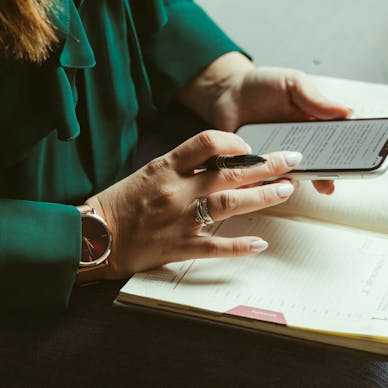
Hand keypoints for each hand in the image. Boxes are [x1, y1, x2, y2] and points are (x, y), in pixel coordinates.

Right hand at [86, 130, 302, 278]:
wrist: (95, 236)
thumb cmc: (120, 203)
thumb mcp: (148, 173)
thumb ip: (181, 166)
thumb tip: (218, 161)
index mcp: (166, 167)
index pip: (206, 142)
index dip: (233, 142)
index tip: (250, 147)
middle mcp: (176, 190)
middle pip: (229, 173)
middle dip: (265, 166)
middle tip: (291, 161)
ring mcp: (180, 219)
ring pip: (229, 204)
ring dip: (261, 197)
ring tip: (285, 190)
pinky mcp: (180, 246)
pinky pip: (216, 245)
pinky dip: (239, 245)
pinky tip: (260, 243)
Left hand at [191, 53, 351, 194]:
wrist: (227, 92)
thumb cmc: (262, 85)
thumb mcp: (293, 83)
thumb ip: (316, 99)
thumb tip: (349, 111)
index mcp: (314, 127)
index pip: (338, 145)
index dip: (350, 154)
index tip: (361, 160)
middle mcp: (298, 147)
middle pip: (318, 168)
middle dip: (325, 176)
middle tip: (328, 181)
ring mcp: (276, 159)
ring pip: (291, 177)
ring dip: (294, 179)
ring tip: (295, 177)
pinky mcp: (254, 167)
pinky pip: (262, 180)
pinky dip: (266, 183)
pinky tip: (268, 181)